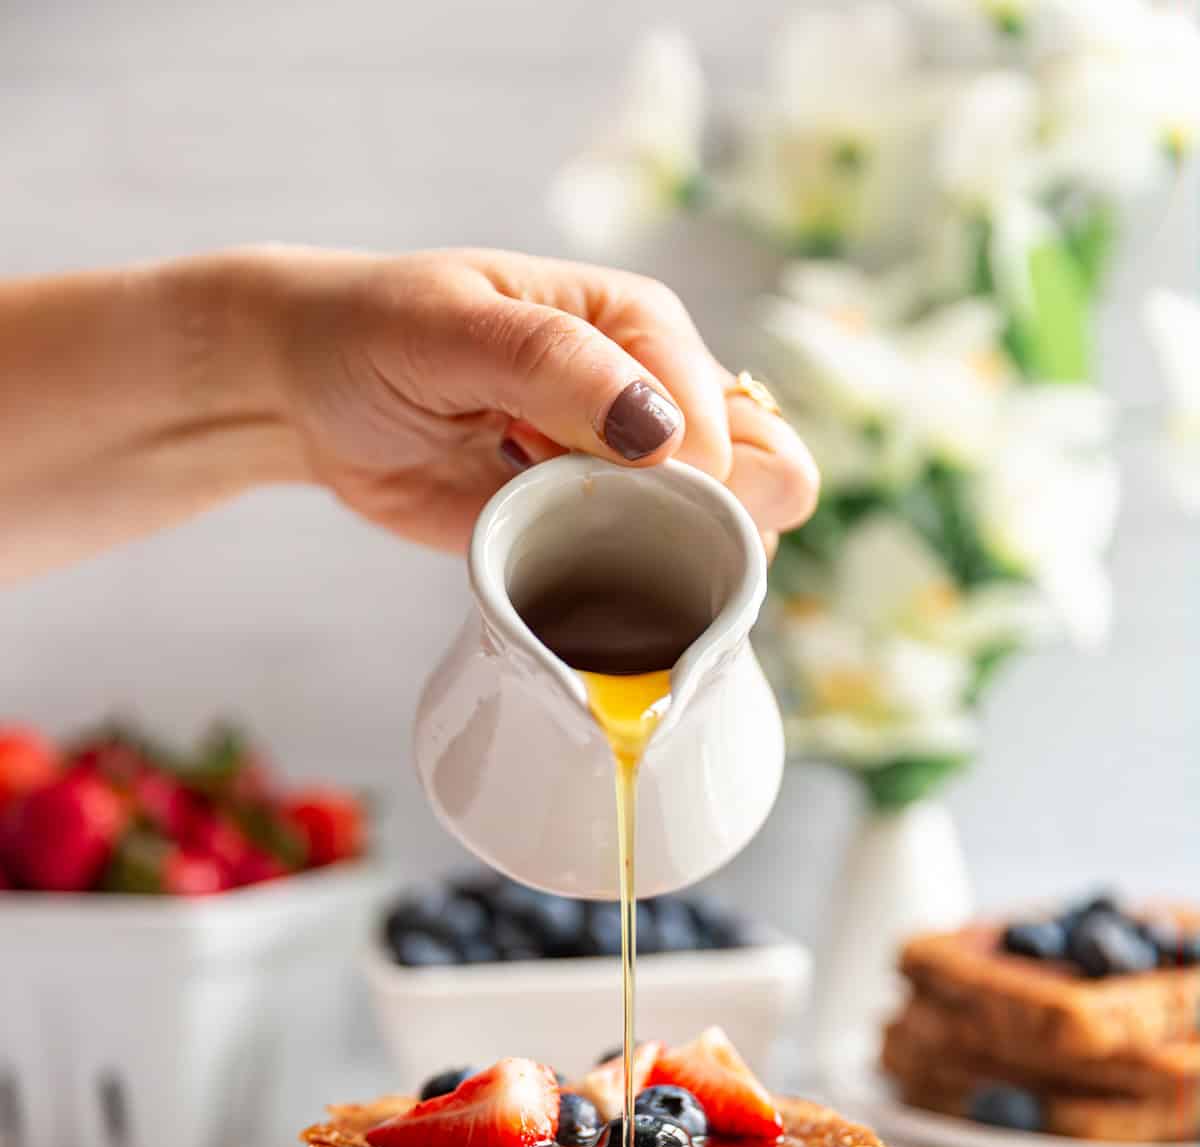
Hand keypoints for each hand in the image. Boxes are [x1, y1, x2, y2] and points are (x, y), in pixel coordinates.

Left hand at [258, 247, 818, 551]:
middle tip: (597, 515)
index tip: (596, 485)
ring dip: (671, 561)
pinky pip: (660, 578)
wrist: (313, 395)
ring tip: (569, 529)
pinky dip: (636, 594)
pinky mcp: (597, 533)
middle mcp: (657, 399)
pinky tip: (566, 566)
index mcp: (644, 329)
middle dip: (708, 521)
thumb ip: (555, 367)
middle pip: (767, 476)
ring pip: (730, 537)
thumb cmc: (377, 336)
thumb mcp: (451, 330)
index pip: (727, 422)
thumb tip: (662, 432)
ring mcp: (634, 475)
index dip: (680, 478)